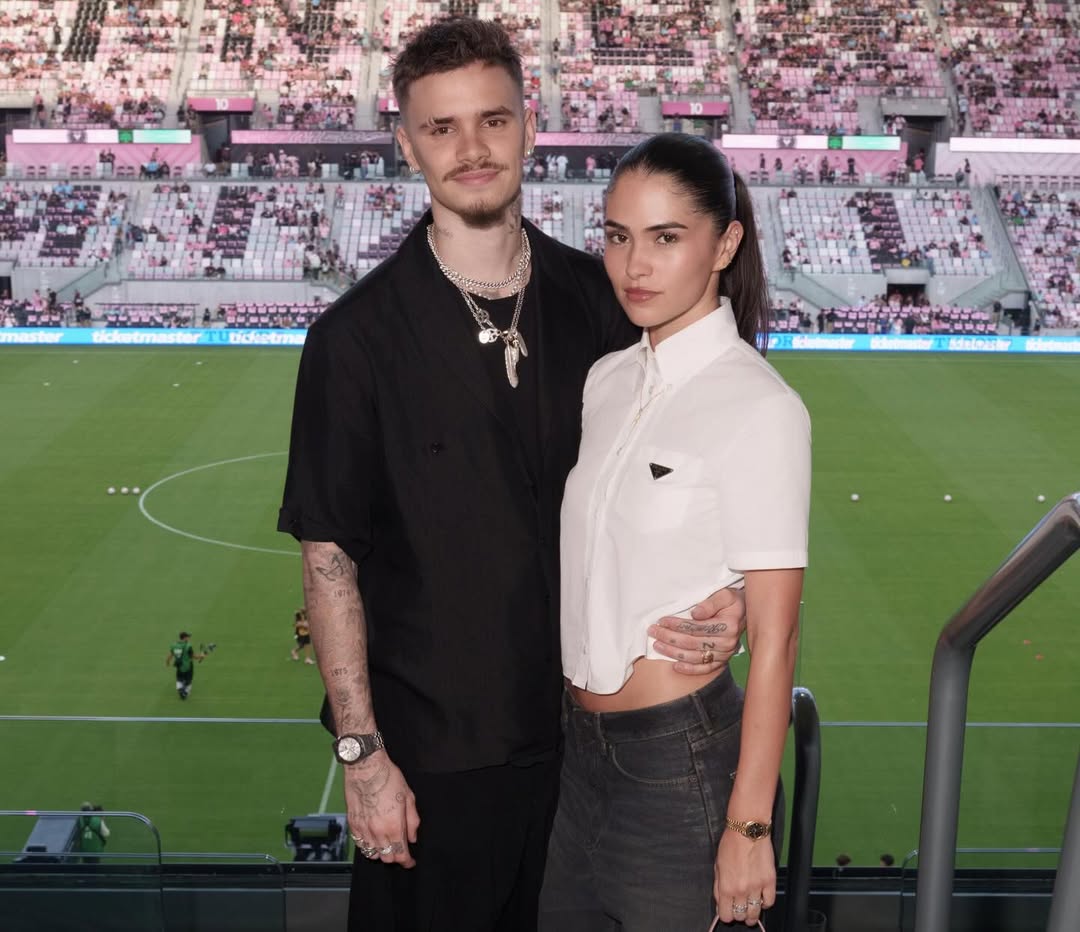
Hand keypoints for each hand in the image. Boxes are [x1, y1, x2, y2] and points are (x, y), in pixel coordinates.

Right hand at [343, 751, 420, 868]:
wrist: (366, 766)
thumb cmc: (388, 778)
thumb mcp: (409, 797)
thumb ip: (412, 821)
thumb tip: (412, 837)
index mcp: (394, 826)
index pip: (400, 855)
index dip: (407, 862)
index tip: (410, 862)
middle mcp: (377, 831)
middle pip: (387, 857)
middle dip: (396, 857)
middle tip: (401, 850)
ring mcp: (363, 828)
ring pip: (372, 853)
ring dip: (381, 852)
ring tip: (387, 844)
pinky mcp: (353, 823)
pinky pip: (360, 844)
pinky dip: (367, 846)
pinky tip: (373, 839)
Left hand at [648, 587, 746, 674]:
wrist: (746, 612)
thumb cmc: (733, 601)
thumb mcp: (725, 595)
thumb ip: (710, 603)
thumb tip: (695, 613)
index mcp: (728, 626)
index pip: (696, 627)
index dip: (677, 625)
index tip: (662, 621)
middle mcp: (727, 643)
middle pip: (692, 642)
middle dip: (669, 637)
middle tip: (653, 631)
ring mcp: (725, 654)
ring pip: (695, 657)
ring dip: (673, 652)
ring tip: (657, 645)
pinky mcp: (723, 661)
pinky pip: (705, 668)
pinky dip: (689, 669)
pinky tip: (675, 666)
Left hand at [713, 829, 775, 926]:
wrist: (747, 830)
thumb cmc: (731, 843)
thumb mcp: (717, 865)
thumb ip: (718, 886)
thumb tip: (720, 900)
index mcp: (725, 886)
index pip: (725, 915)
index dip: (726, 915)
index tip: (727, 912)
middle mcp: (741, 890)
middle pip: (740, 916)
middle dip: (738, 914)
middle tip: (739, 909)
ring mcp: (756, 887)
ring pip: (755, 912)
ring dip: (752, 914)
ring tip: (750, 911)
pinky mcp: (769, 881)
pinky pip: (769, 902)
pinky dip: (765, 903)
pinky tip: (761, 899)